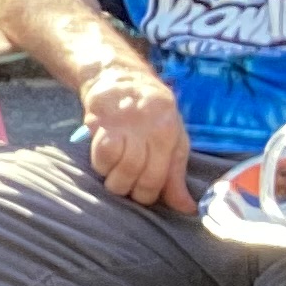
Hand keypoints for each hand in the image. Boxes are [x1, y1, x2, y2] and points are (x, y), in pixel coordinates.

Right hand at [81, 61, 193, 212]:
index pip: (156, 177)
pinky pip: (98, 152)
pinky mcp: (98, 120)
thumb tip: (188, 209)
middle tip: (128, 187)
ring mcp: (119, 122)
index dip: (148, 194)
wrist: (120, 76)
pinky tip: (104, 161)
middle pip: (133, 172)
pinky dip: (100, 163)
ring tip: (115, 175)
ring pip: (114, 164)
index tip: (143, 194)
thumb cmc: (154, 113)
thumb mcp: (173, 139)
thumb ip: (176, 175)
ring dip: (113, 178)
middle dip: (129, 189)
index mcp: (166, 133)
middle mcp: (143, 127)